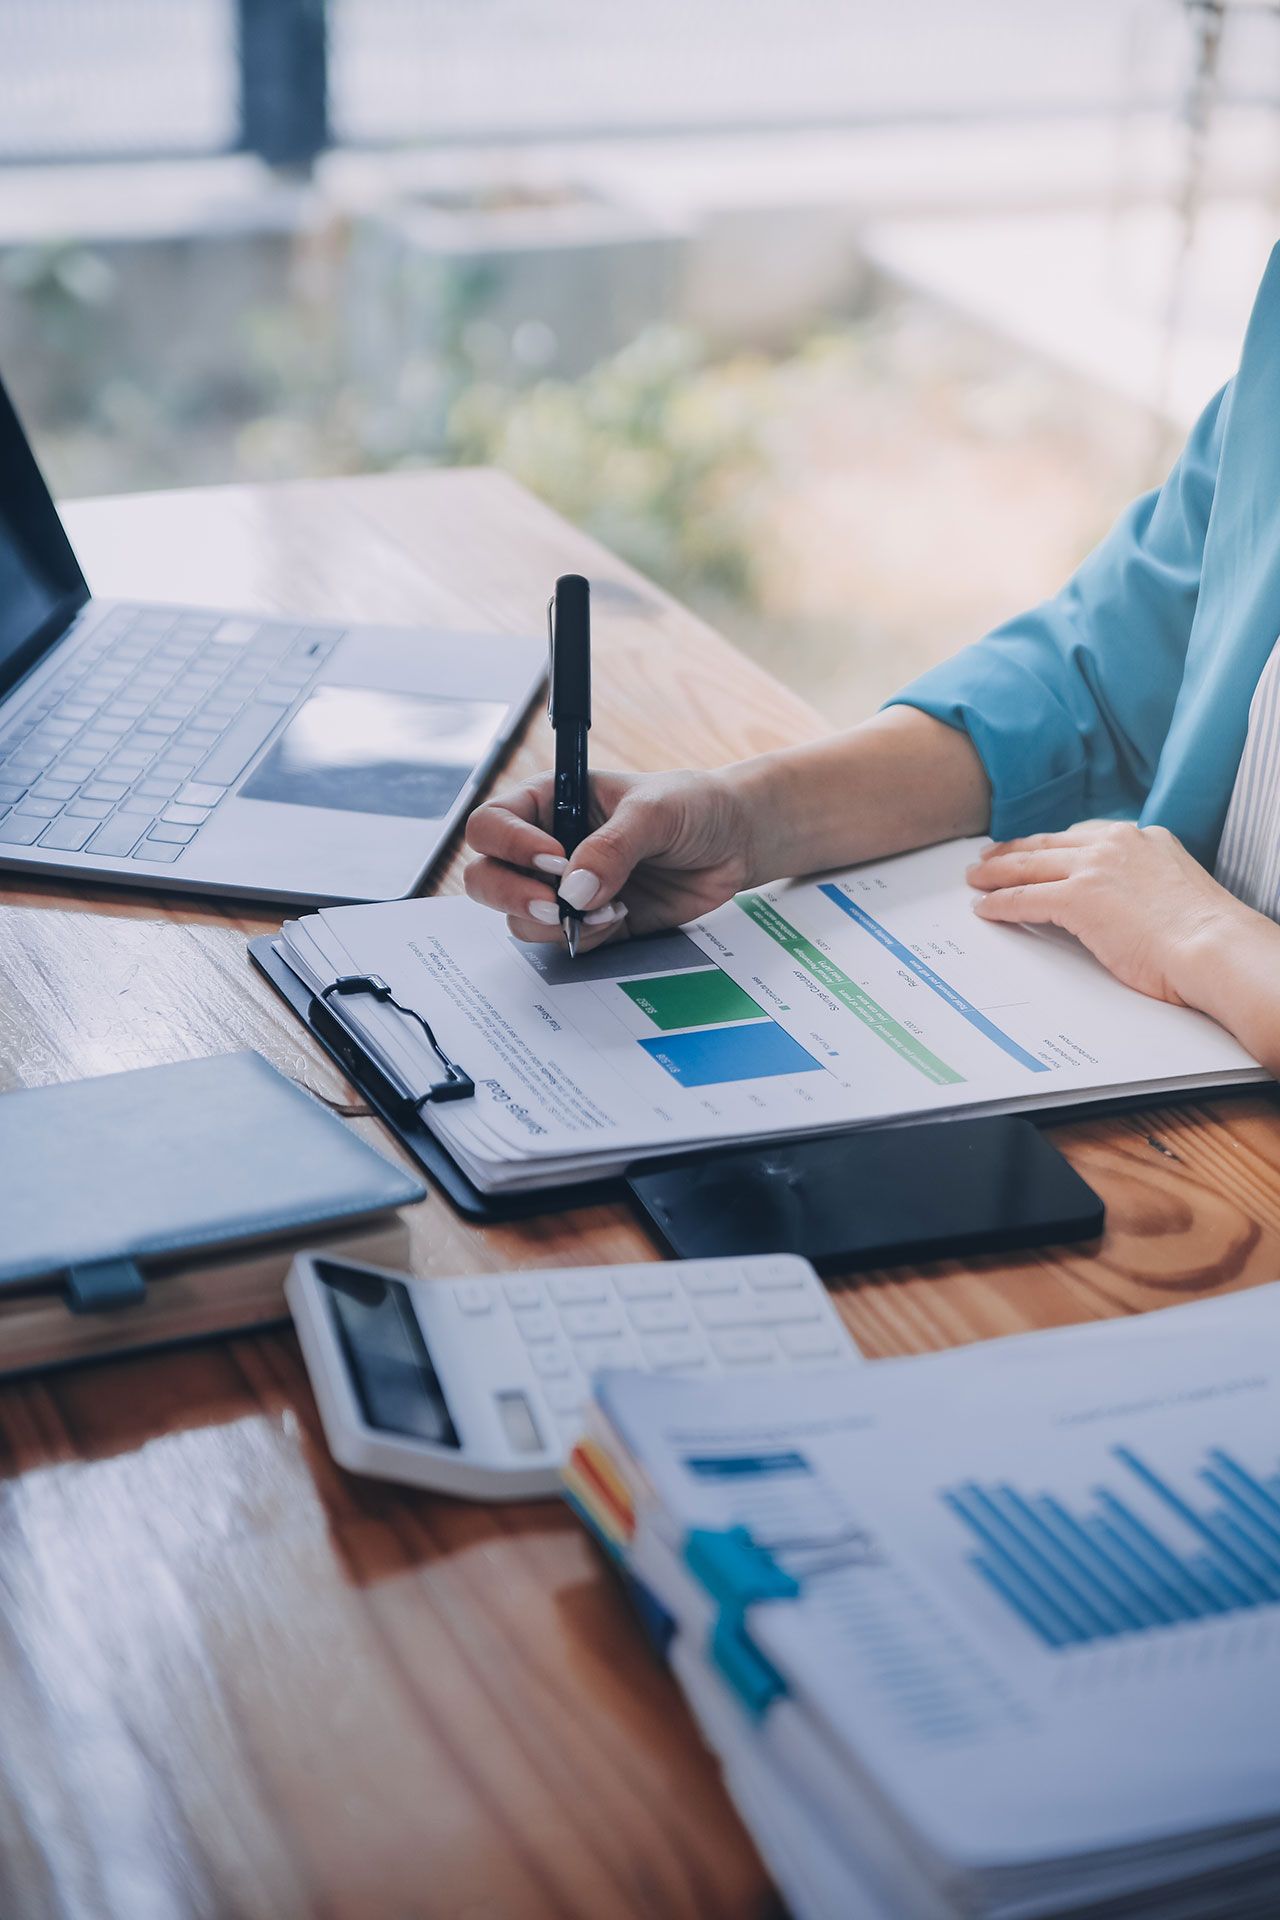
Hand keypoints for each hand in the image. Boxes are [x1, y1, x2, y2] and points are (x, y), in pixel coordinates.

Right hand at [464, 766, 757, 951]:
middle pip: (484, 876)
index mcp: (548, 800)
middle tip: (558, 907)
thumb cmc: (692, 806)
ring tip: (608, 909)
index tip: (555, 858)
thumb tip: (573, 890)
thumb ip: (612, 847)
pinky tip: (619, 918)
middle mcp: (543, 844)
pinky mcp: (586, 922)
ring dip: (554, 924)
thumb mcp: (655, 812)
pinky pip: (558, 943)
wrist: (734, 843)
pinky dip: (582, 940)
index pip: (491, 824)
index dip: (509, 845)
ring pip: (517, 917)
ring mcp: (563, 887)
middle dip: (513, 896)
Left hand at [966, 821, 1244, 1004]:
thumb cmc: (1203, 934)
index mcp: (1141, 838)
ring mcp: (1094, 868)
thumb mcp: (1174, 886)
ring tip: (976, 880)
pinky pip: (1025, 898)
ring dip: (996, 874)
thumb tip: (1126, 900)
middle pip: (1047, 844)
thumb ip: (1144, 880)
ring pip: (1029, 866)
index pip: (1081, 834)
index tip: (1033, 848)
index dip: (1050, 844)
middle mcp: (1114, 844)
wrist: (1213, 946)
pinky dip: (1000, 903)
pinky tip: (985, 908)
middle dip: (1013, 852)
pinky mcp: (1078, 898)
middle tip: (988, 859)